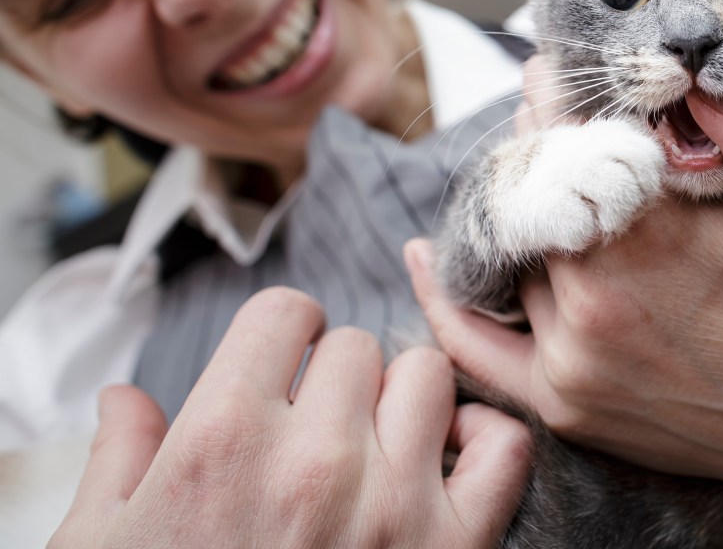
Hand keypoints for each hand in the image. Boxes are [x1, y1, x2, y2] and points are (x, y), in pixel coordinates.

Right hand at [50, 287, 530, 547]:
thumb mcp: (101, 544)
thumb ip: (119, 458)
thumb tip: (124, 399)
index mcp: (222, 441)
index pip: (284, 314)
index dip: (282, 334)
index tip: (282, 362)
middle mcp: (315, 461)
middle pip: (356, 346)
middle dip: (334, 375)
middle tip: (316, 422)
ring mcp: (392, 503)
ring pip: (428, 376)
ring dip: (401, 399)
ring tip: (373, 440)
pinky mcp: (452, 548)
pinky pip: (504, 448)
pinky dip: (484, 439)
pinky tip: (445, 456)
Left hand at [412, 69, 722, 504]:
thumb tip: (705, 83)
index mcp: (649, 242)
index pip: (566, 139)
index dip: (559, 94)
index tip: (556, 67)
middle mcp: (591, 303)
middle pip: (527, 192)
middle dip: (540, 147)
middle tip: (550, 109)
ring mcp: (569, 360)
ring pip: (506, 255)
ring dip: (516, 208)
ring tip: (539, 173)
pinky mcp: (563, 403)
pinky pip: (476, 346)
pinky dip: (447, 300)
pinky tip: (427, 255)